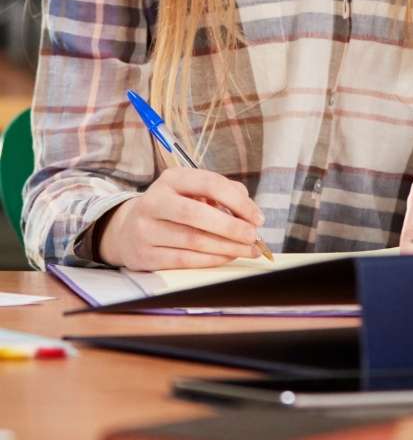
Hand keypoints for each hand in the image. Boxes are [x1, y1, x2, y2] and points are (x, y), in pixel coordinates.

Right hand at [96, 167, 264, 270]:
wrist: (127, 230)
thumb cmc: (174, 207)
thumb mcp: (193, 191)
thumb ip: (223, 194)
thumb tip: (250, 212)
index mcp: (171, 179)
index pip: (209, 184)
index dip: (238, 202)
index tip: (258, 218)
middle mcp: (155, 201)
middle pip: (197, 214)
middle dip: (231, 227)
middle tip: (254, 237)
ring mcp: (146, 229)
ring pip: (193, 240)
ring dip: (226, 247)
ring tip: (248, 250)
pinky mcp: (144, 255)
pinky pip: (183, 260)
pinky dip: (210, 260)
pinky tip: (226, 258)